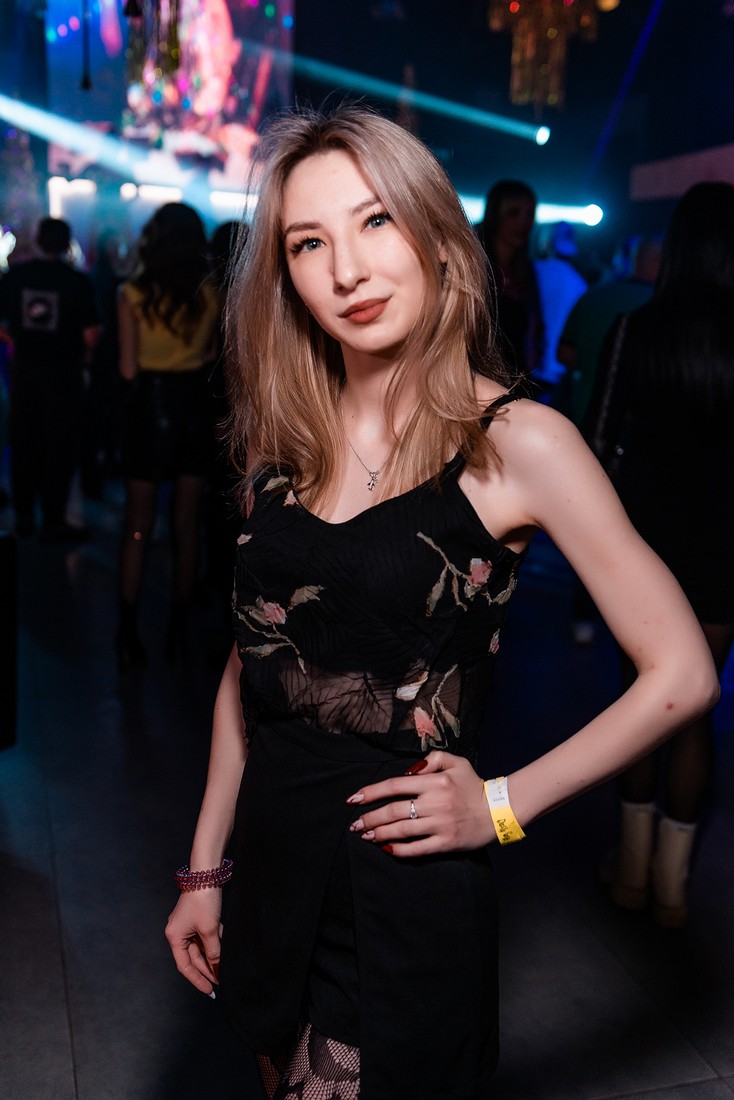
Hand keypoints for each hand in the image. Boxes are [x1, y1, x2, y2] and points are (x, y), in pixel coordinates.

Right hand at [165, 889, 222, 995]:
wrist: (206, 874)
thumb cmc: (204, 901)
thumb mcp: (210, 930)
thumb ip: (214, 952)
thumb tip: (218, 968)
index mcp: (175, 937)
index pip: (185, 966)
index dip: (198, 980)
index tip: (210, 991)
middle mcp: (178, 933)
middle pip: (193, 958)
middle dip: (207, 970)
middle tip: (220, 983)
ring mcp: (186, 926)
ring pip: (200, 948)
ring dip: (212, 957)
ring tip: (224, 969)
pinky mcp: (196, 919)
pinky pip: (204, 938)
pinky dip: (213, 944)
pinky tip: (223, 949)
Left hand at [346, 751, 493, 856]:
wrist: (499, 811)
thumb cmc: (474, 785)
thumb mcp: (456, 762)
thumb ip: (431, 759)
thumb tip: (407, 771)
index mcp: (435, 782)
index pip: (395, 785)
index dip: (371, 792)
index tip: (354, 798)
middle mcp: (436, 803)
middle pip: (394, 810)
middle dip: (370, 818)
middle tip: (355, 823)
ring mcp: (440, 825)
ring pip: (402, 830)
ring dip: (380, 834)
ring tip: (366, 835)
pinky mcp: (446, 843)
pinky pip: (417, 849)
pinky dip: (399, 850)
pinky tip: (386, 848)